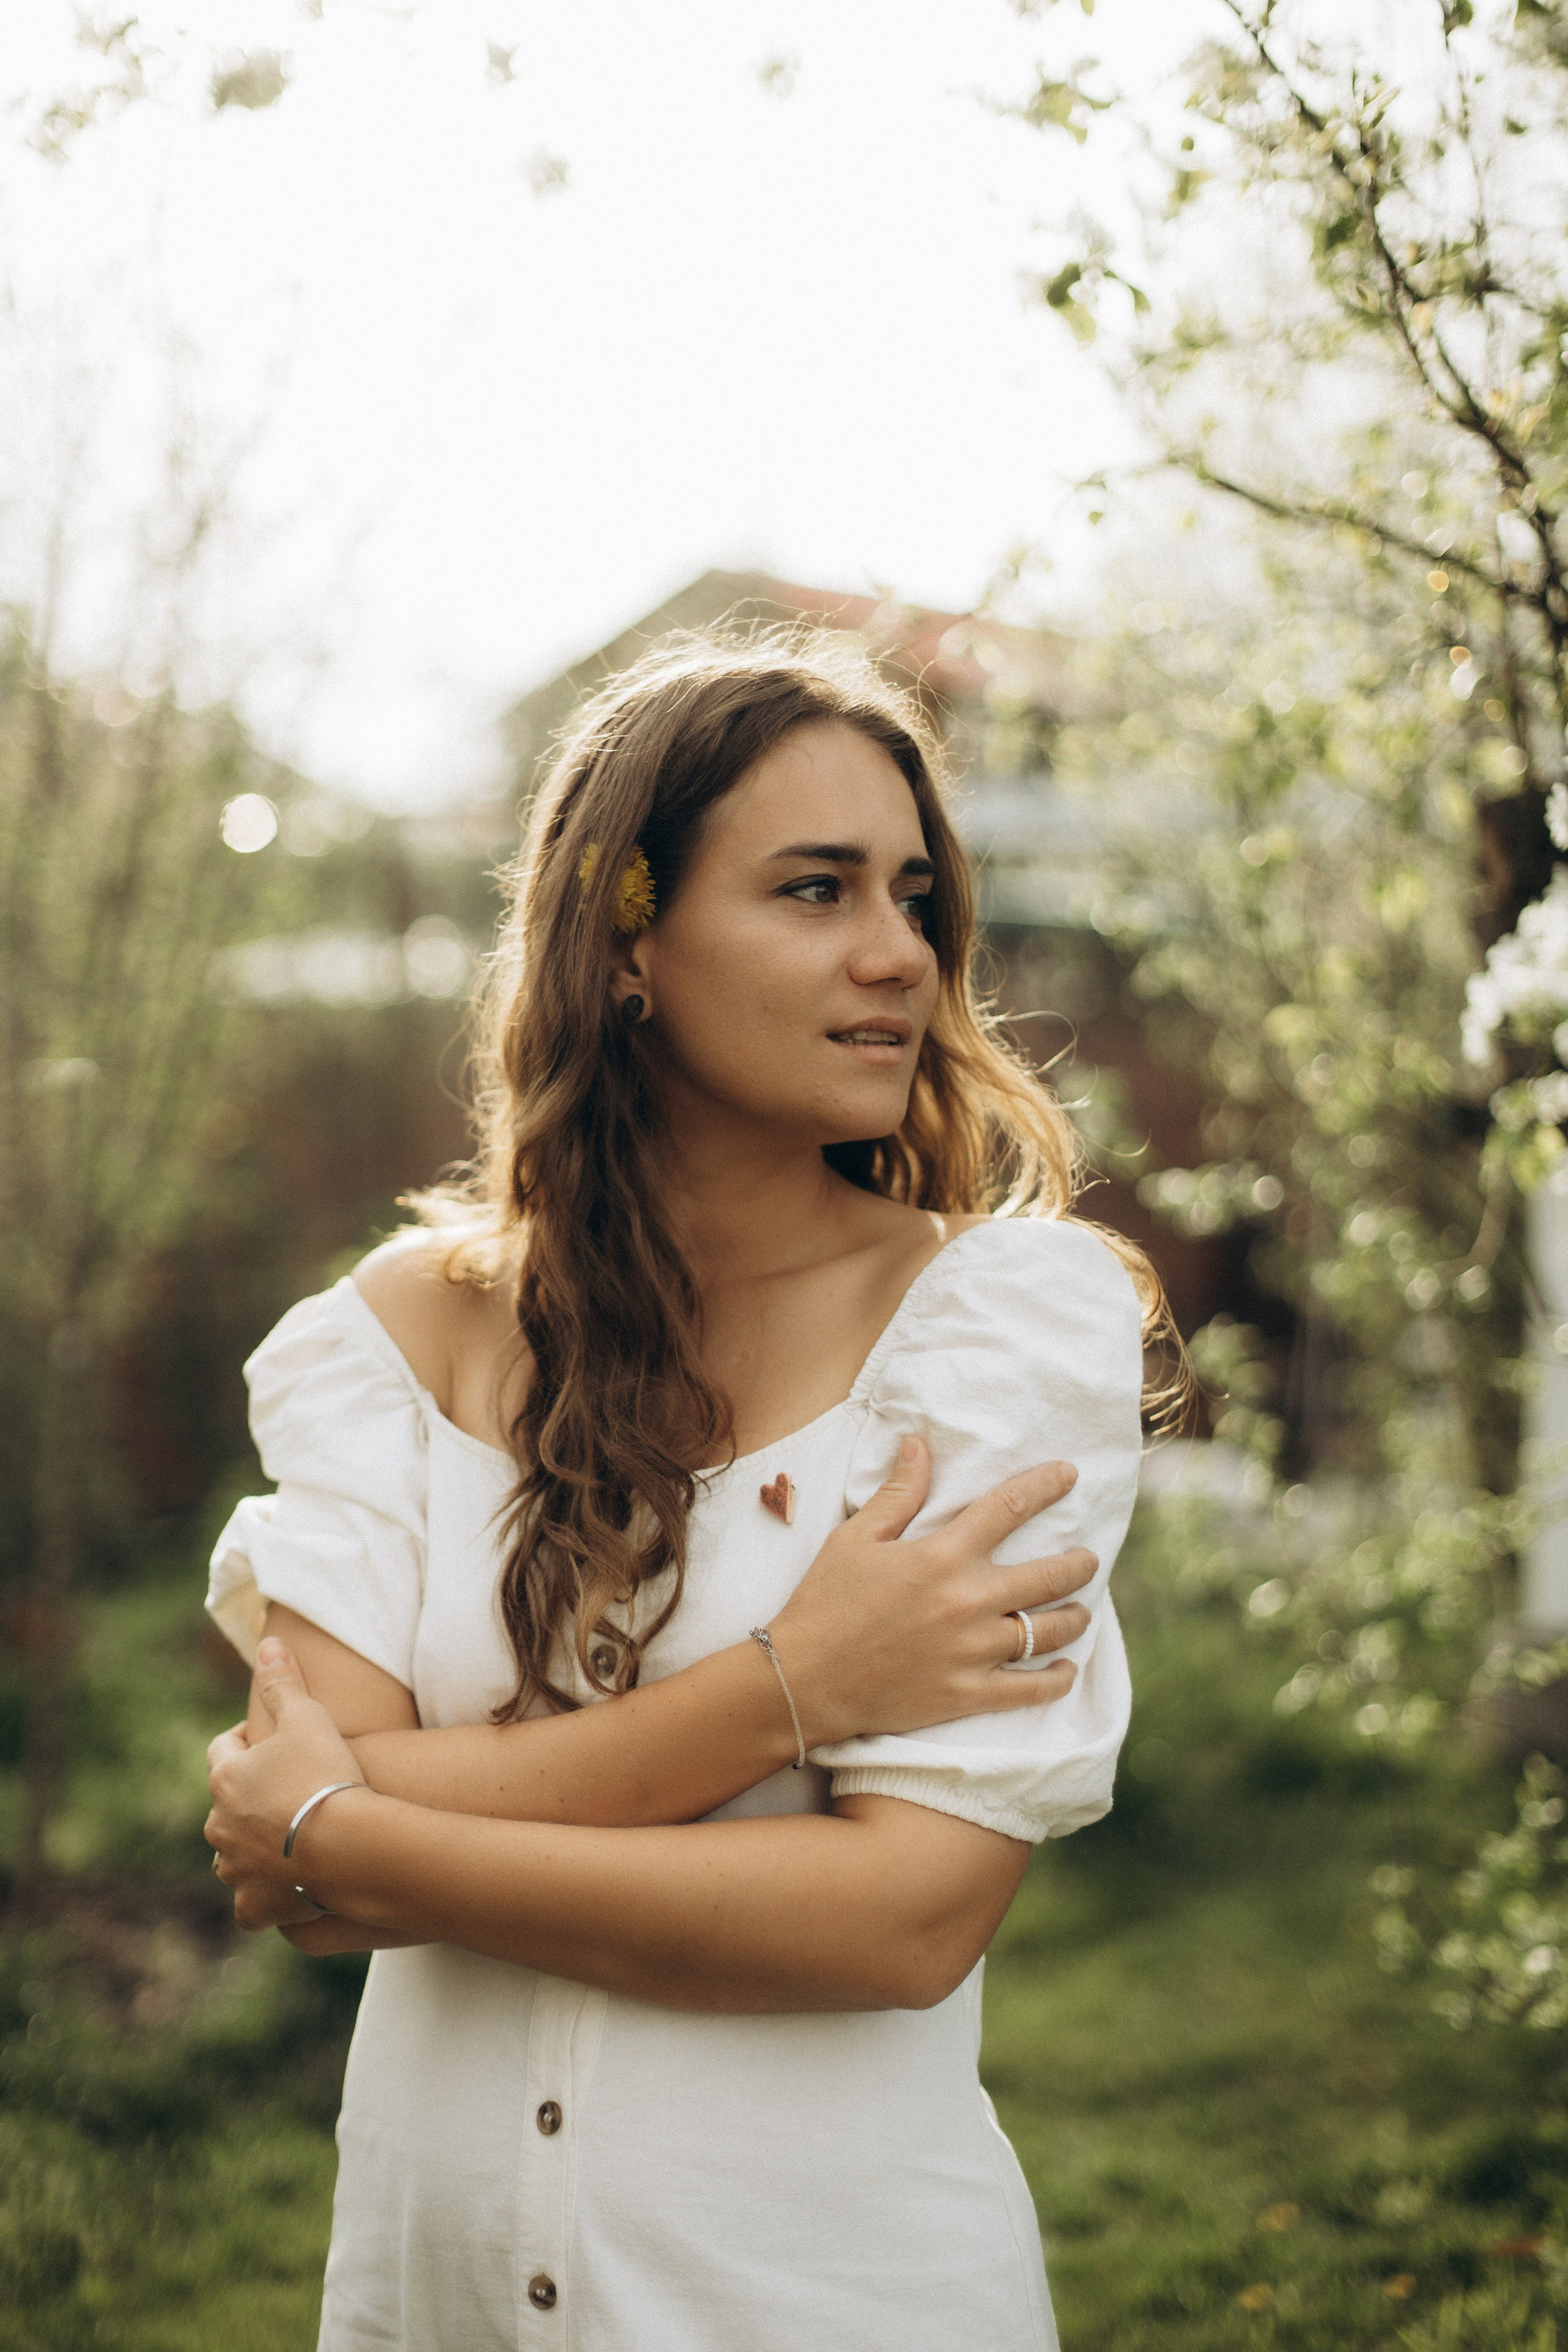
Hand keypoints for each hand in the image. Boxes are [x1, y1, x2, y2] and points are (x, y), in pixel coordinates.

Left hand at [206, 1636, 367, 1931]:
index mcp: (225, 1779)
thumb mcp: (306, 1717)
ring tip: (291, 1840)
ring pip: (234, 1856)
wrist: (344, 1847)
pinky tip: (287, 1889)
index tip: (272, 1741)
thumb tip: (268, 1642)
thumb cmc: (324, 1775)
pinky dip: (265, 1896)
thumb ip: (282, 1682)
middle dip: (250, 1798)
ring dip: (253, 1847)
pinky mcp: (255, 1907)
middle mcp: (219, 1827)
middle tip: (289, 1792)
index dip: (246, 1741)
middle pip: (227, 1806)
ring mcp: (235, 1870)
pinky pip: (251, 1903)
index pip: (223, 1750)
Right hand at [768, 1439, 1095, 1745]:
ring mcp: (972, 1651)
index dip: (1045, 1486)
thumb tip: (919, 1445)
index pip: (1009, 1509)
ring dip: (1074, 1618)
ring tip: (1083, 1610)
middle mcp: (967, 1601)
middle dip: (1079, 1563)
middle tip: (1089, 1559)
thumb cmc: (824, 1603)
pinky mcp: (968, 1694)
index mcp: (941, 1556)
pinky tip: (1067, 1669)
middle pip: (1048, 1576)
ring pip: (1048, 1632)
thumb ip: (897, 1494)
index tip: (1069, 1475)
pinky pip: (1031, 1690)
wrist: (802, 1680)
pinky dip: (1056, 1679)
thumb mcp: (854, 1538)